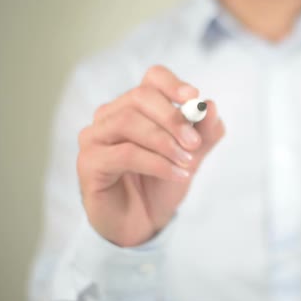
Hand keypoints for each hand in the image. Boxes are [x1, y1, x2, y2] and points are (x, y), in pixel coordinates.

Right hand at [77, 66, 224, 246]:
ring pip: (129, 122)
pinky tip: (177, 174)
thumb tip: (211, 106)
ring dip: (165, 142)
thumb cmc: (162, 182)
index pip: (152, 78)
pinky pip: (124, 153)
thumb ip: (204, 133)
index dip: (173, 84)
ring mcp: (95, 136)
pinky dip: (156, 163)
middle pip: (140, 96)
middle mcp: (111, 115)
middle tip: (195, 143)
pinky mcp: (88, 162)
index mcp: (137, 106)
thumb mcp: (191, 156)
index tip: (193, 98)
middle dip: (173, 118)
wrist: (143, 222)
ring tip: (188, 163)